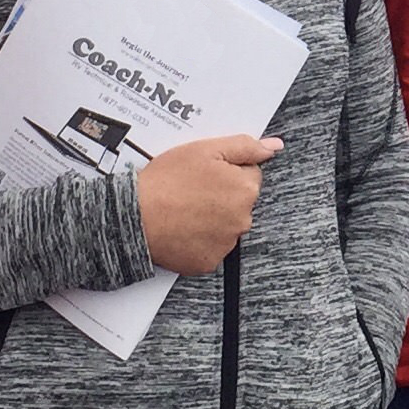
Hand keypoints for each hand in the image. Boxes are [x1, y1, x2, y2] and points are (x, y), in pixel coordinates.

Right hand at [136, 134, 283, 275]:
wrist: (134, 217)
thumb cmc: (166, 182)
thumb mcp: (206, 149)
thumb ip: (245, 146)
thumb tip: (274, 146)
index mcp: (245, 190)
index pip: (248, 175)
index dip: (226, 170)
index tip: (205, 172)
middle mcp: (242, 220)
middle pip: (239, 201)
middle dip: (221, 194)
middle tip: (191, 190)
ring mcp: (226, 244)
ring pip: (225, 224)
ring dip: (211, 217)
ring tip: (183, 208)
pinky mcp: (208, 262)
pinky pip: (210, 246)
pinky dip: (199, 238)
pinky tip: (182, 227)